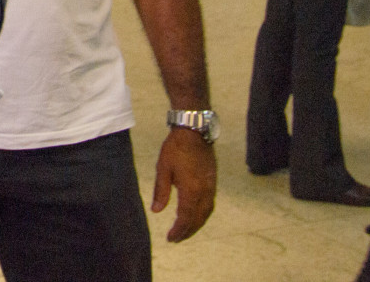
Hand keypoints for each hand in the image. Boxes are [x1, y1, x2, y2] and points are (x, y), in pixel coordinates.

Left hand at [152, 127, 215, 241]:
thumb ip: (161, 191)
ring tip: (185, 230)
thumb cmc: (176, 148)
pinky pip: (210, 205)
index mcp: (191, 190)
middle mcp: (204, 191)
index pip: (186, 218)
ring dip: (196, 225)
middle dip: (187, 231)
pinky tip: (195, 215)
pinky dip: (202, 215)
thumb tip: (157, 211)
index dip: (179, 231)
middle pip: (198, 219)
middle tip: (176, 239)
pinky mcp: (213, 181)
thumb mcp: (163, 168)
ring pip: (206, 213)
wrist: (194, 131)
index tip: (170, 239)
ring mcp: (211, 186)